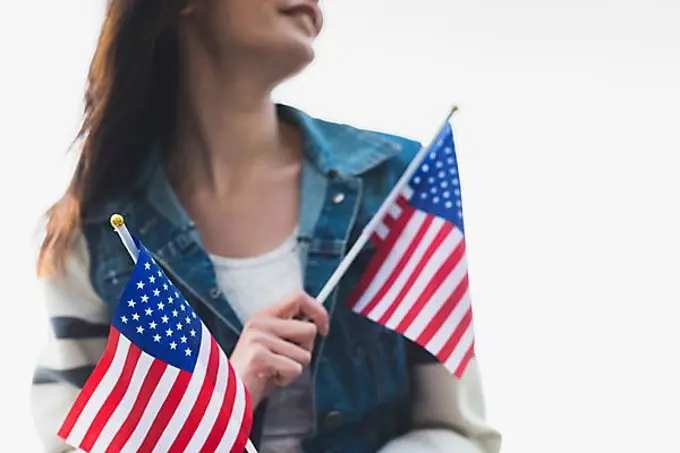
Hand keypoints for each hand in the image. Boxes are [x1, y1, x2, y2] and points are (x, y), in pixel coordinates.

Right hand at [229, 291, 328, 407]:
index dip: (318, 311)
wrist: (228, 396)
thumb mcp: (273, 344)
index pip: (298, 297)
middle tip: (286, 360)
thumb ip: (290, 331)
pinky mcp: (259, 356)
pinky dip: (287, 379)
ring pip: (304, 353)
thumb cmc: (256, 373)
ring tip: (274, 371)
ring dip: (295, 368)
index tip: (324, 329)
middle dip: (305, 350)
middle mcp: (260, 322)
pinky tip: (269, 378)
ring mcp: (258, 338)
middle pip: (309, 330)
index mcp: (264, 315)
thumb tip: (317, 322)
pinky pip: (294, 368)